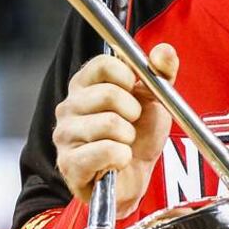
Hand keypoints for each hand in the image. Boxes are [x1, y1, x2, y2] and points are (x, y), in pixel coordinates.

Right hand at [53, 43, 178, 216]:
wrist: (136, 176)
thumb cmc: (140, 135)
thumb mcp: (156, 99)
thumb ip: (161, 72)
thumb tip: (163, 51)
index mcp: (85, 84)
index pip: (103, 64)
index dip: (128, 76)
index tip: (135, 90)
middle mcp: (68, 106)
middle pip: (108, 93)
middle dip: (132, 111)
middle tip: (131, 123)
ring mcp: (64, 135)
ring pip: (109, 124)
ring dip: (128, 137)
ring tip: (123, 143)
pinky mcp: (68, 163)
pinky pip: (106, 151)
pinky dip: (122, 157)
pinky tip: (116, 161)